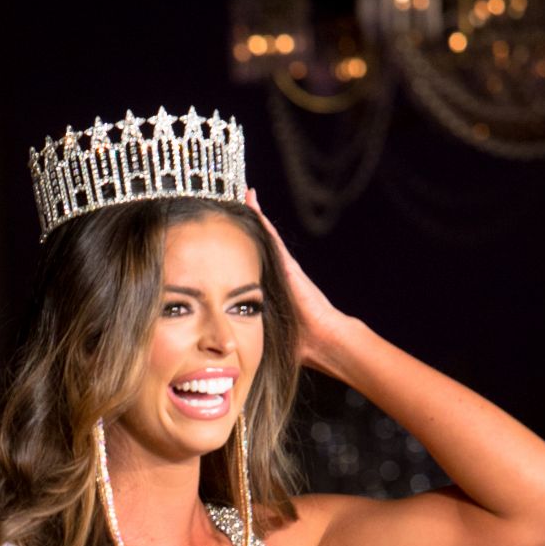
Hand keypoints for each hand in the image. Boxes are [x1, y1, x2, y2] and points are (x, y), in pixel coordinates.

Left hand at [245, 188, 350, 370]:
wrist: (323, 343)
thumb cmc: (299, 346)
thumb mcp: (266, 338)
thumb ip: (251, 336)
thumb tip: (228, 352)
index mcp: (268, 293)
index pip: (248, 268)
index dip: (235, 255)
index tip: (221, 241)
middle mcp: (275, 276)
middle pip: (255, 246)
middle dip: (243, 227)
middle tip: (227, 206)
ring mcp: (283, 267)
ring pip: (262, 236)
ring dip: (252, 215)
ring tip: (238, 194)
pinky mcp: (287, 264)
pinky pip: (270, 235)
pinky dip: (260, 217)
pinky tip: (249, 199)